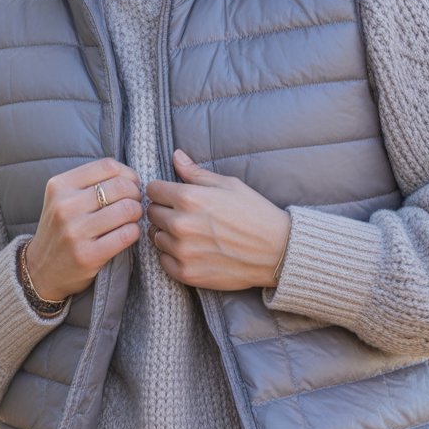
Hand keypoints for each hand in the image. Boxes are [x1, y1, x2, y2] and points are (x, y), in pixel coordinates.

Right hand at [25, 158, 142, 300]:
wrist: (40, 271)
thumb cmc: (61, 229)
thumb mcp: (63, 199)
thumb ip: (91, 183)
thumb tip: (132, 177)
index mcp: (59, 186)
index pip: (108, 166)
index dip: (128, 174)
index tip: (130, 185)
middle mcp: (64, 206)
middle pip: (121, 186)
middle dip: (135, 194)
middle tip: (133, 203)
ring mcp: (75, 232)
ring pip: (127, 209)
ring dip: (137, 213)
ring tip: (131, 219)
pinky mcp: (87, 255)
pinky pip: (127, 234)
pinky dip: (134, 232)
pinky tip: (127, 234)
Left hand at [146, 150, 289, 290]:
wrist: (276, 251)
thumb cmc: (254, 213)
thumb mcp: (228, 184)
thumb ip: (196, 172)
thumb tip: (176, 155)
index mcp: (189, 198)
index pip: (153, 189)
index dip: (163, 190)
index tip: (174, 195)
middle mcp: (180, 225)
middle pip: (151, 213)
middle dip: (165, 210)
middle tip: (186, 214)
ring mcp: (182, 251)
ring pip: (156, 237)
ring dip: (168, 233)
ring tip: (191, 233)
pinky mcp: (186, 273)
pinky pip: (163, 260)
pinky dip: (172, 255)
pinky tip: (192, 250)